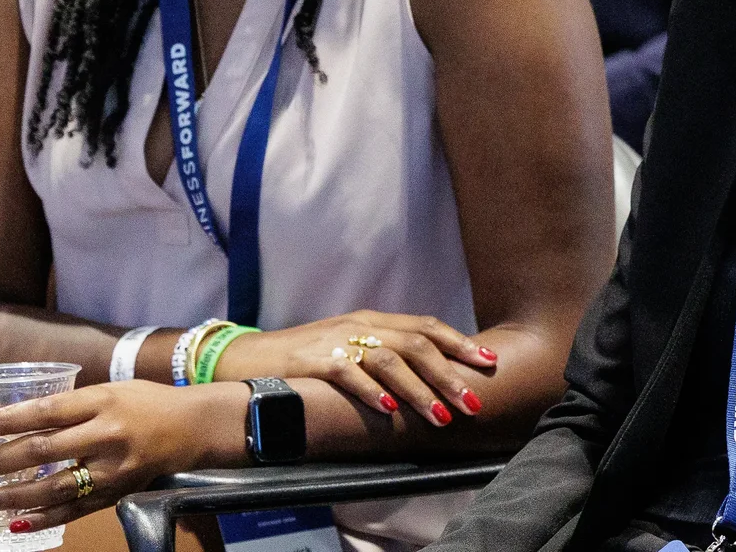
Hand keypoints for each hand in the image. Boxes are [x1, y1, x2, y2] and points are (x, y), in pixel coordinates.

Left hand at [0, 377, 241, 535]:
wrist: (193, 428)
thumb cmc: (146, 402)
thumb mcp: (111, 390)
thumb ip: (72, 406)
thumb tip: (21, 420)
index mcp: (102, 402)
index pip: (46, 412)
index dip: (8, 420)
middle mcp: (105, 435)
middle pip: (43, 451)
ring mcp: (111, 469)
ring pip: (53, 487)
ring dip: (12, 496)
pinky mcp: (115, 493)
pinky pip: (73, 510)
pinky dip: (42, 519)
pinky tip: (15, 524)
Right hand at [216, 310, 496, 427]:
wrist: (246, 357)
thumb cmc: (304, 360)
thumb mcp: (348, 348)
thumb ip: (384, 355)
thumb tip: (429, 375)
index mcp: (372, 320)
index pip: (425, 326)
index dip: (459, 342)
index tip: (489, 362)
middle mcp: (359, 325)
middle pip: (415, 344)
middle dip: (449, 373)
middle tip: (473, 401)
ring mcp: (336, 341)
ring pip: (389, 360)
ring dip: (420, 390)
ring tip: (441, 416)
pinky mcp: (313, 362)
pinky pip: (347, 374)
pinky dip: (371, 391)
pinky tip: (389, 409)